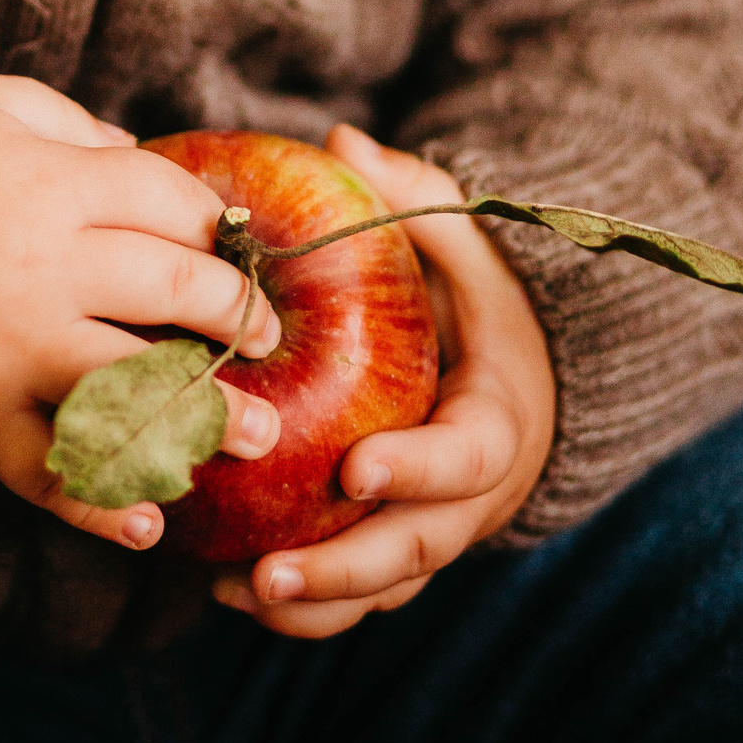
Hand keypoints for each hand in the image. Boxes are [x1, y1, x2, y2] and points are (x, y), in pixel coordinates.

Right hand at [0, 69, 281, 551]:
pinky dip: (102, 505)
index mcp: (53, 187)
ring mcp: (13, 353)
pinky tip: (151, 523)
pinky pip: (51, 472)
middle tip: (265, 335)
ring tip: (263, 434)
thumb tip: (132, 152)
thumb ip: (63, 123)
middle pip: (178, 293)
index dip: (217, 226)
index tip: (234, 246)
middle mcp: (47, 271)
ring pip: (139, 388)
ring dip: (210, 416)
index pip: (174, 206)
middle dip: (237, 315)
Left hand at [212, 123, 554, 638]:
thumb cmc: (477, 298)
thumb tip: (343, 138)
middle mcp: (470, 494)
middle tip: (270, 571)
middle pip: (415, 550)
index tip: (357, 469)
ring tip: (230, 593)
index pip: (465, 457)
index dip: (417, 469)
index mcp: (495, 419)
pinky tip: (222, 589)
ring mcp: (435, 528)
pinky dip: (303, 604)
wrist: (521, 374)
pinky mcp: (397, 546)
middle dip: (345, 567)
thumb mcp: (462, 243)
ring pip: (381, 587)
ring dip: (314, 600)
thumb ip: (414, 197)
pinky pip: (356, 593)